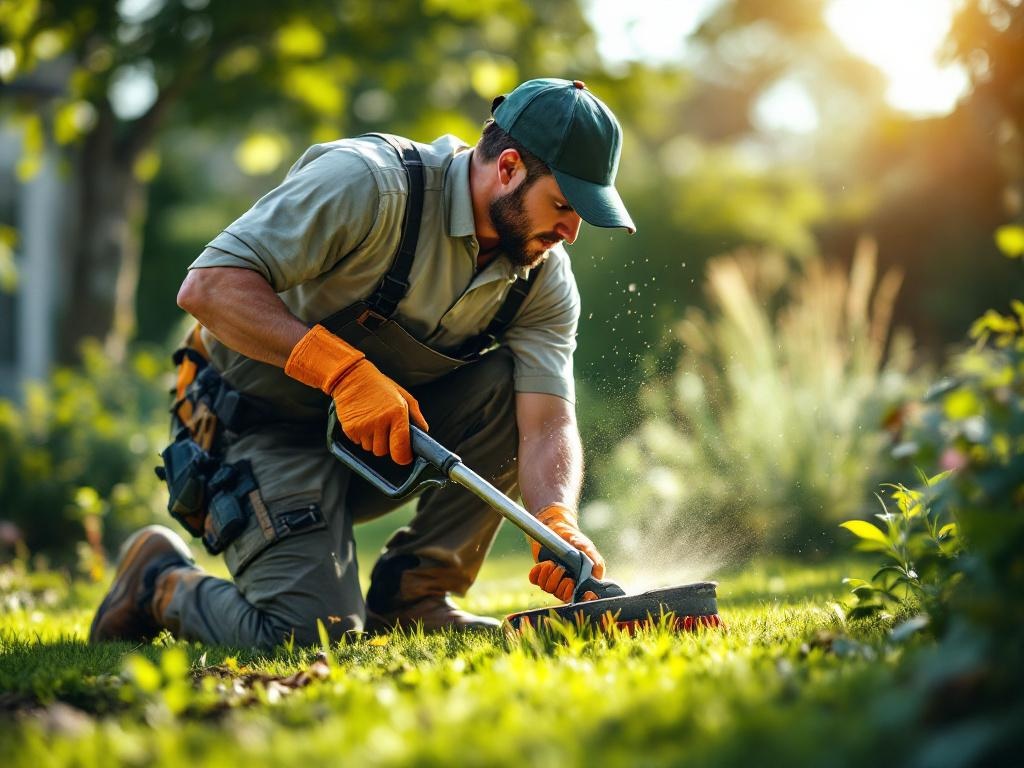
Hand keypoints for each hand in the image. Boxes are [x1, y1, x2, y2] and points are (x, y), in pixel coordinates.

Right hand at [285, 325, 427, 463]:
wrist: (351, 377)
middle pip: (383, 452)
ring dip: (372, 440)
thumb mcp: (403, 395)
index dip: (403, 456)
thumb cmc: (379, 386)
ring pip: (370, 448)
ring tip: (371, 421)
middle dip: (385, 444)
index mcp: (397, 412)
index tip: (404, 456)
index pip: (401, 448)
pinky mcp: (350, 428)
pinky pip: (358, 443)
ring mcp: (364, 426)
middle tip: (383, 427)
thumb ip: (416, 416)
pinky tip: (361, 420)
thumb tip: (424, 431)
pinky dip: (360, 436)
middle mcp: (381, 421)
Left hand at [528, 503, 604, 602]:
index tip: (572, 586)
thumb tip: (599, 576)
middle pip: (562, 596)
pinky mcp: (540, 573)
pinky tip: (543, 563)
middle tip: (561, 568)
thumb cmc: (573, 537)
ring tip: (552, 563)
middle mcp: (567, 582)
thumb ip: (595, 560)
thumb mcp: (585, 546)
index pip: (579, 598)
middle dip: (559, 583)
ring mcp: (553, 579)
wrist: (555, 527)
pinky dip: (537, 572)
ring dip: (548, 575)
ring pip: (547, 589)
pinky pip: (535, 581)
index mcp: (580, 579)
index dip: (576, 597)